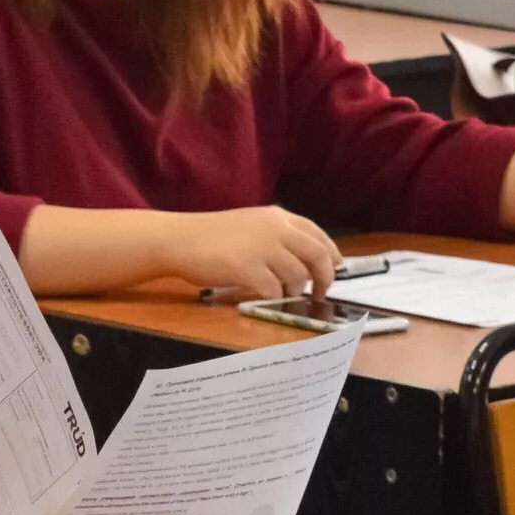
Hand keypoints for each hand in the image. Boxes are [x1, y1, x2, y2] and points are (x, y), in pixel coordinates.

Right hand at [152, 207, 338, 300]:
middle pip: (317, 255)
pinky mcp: (247, 268)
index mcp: (277, 217)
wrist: (178, 239)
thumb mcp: (250, 225)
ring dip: (294, 290)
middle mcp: (274, 229)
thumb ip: (276, 237)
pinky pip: (273, 290)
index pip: (317, 234)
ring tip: (283, 294)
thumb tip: (304, 262)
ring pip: (297, 275)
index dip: (332, 253)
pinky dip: (273, 297)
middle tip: (321, 292)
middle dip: (324, 277)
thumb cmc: (210, 235)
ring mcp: (262, 248)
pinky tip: (263, 297)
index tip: (336, 267)